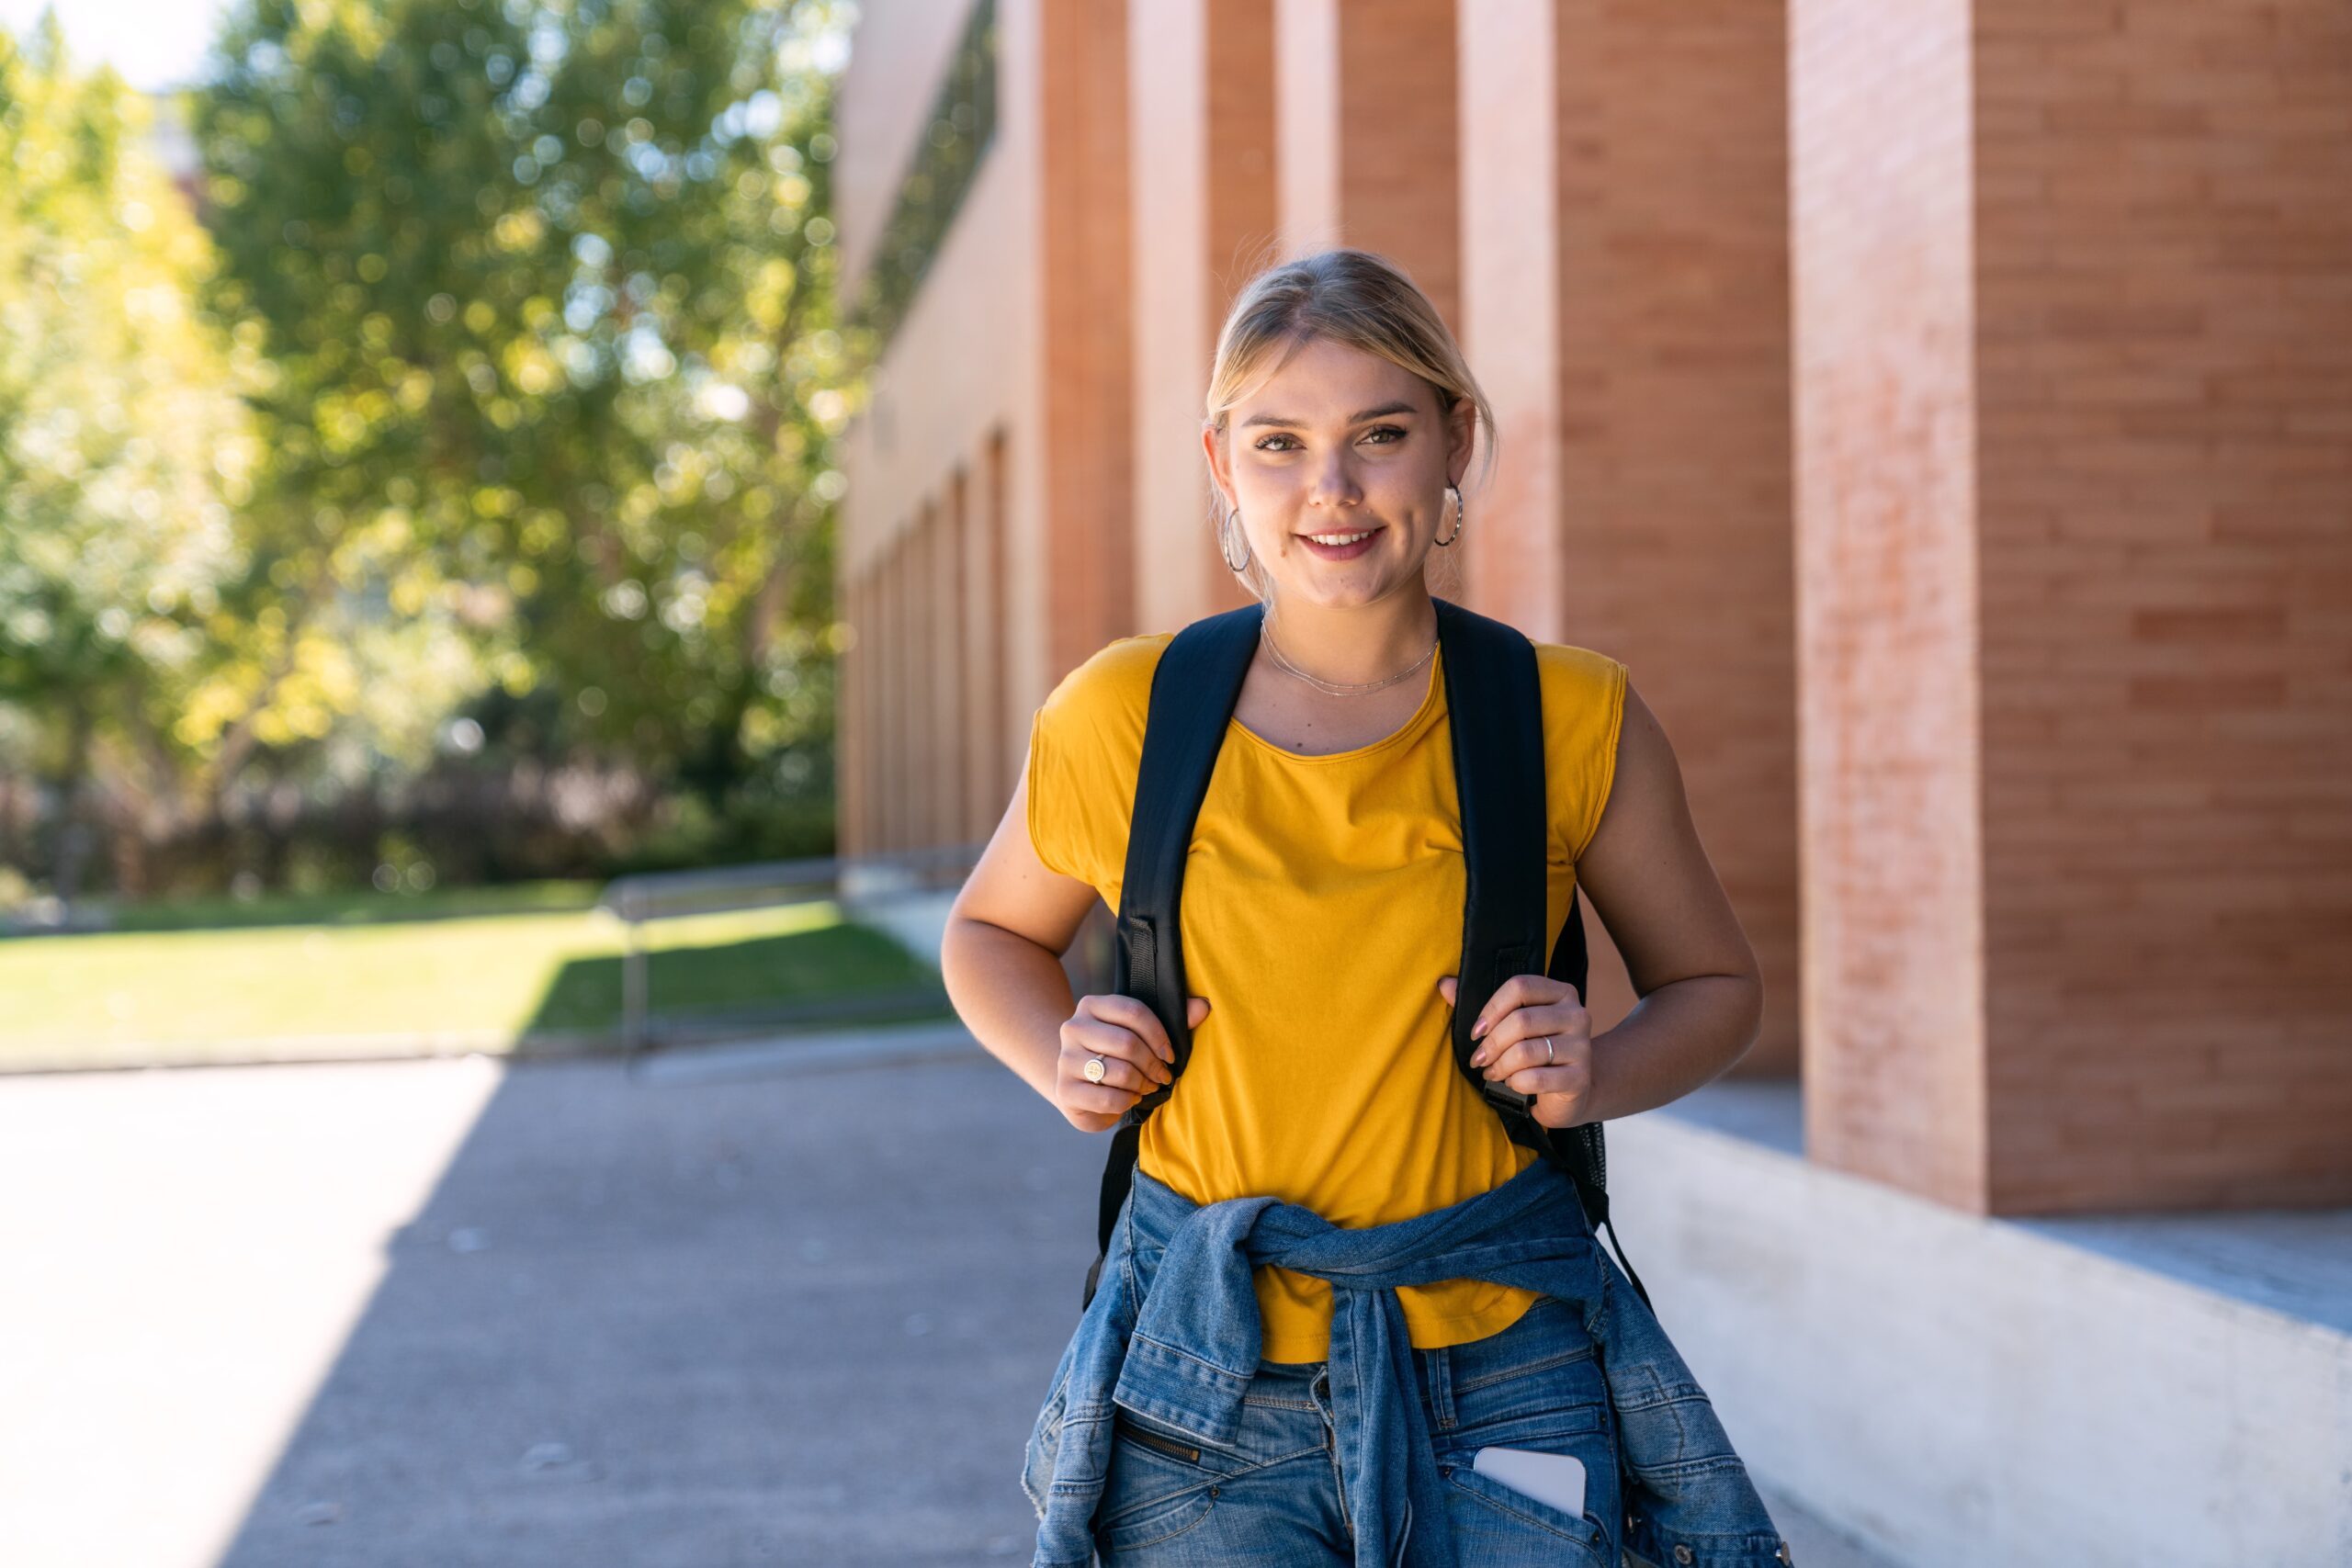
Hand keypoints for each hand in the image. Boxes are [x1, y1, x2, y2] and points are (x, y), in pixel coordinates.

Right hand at [1056, 993, 1210, 1132]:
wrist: (1079, 1083)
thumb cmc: (1117, 1054)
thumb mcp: (1142, 1033)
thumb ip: (1175, 1018)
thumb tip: (1204, 1006)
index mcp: (1091, 1006)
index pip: (1133, 1012)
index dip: (1160, 1035)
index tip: (1170, 1055)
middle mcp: (1073, 1028)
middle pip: (1127, 1043)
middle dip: (1152, 1064)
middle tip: (1162, 1076)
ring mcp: (1065, 1060)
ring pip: (1118, 1071)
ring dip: (1142, 1084)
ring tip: (1148, 1087)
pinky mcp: (1065, 1090)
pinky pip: (1107, 1098)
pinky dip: (1127, 1101)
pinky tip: (1130, 1099)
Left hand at [1436, 973, 1594, 1129]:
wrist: (1571, 1091)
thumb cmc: (1536, 1052)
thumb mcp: (1511, 1026)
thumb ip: (1481, 1004)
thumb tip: (1444, 984)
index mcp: (1561, 993)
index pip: (1520, 987)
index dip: (1491, 1008)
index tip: (1475, 1031)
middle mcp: (1577, 1015)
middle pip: (1522, 1020)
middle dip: (1492, 1043)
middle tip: (1479, 1059)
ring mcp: (1582, 1047)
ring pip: (1526, 1051)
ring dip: (1500, 1065)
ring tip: (1492, 1072)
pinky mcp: (1579, 1078)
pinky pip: (1535, 1078)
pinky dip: (1515, 1083)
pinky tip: (1512, 1084)